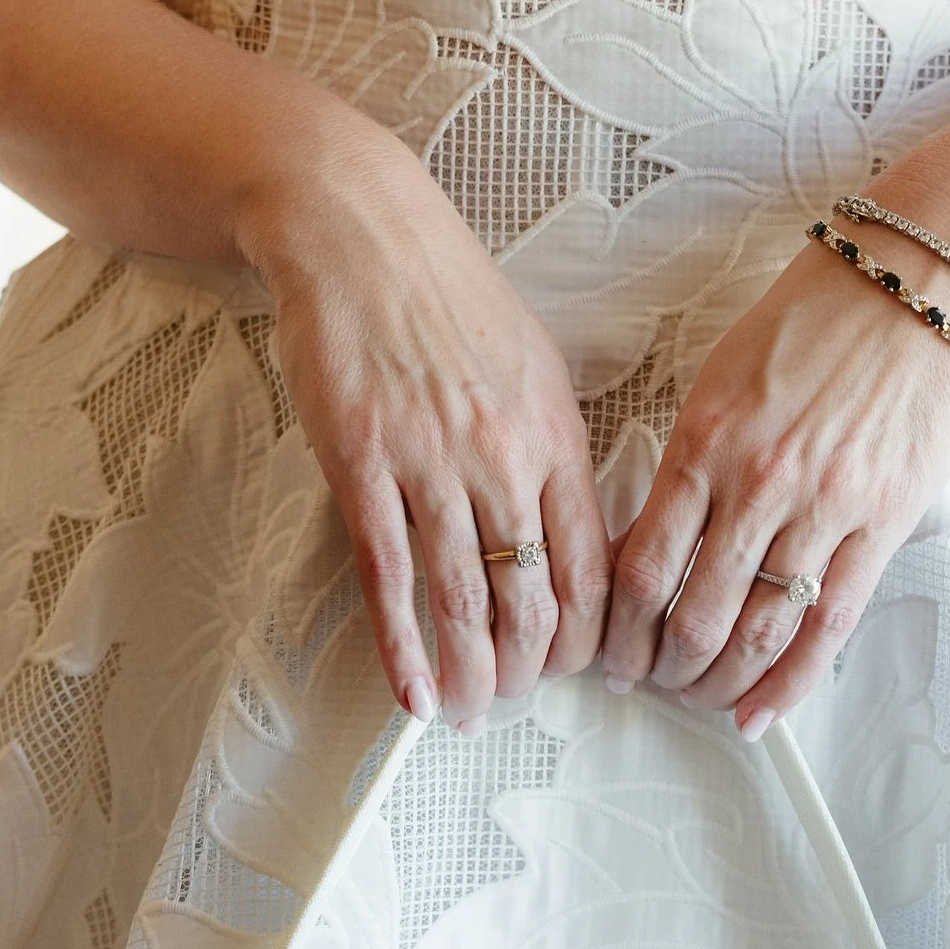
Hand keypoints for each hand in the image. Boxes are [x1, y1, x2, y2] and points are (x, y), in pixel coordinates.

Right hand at [240, 111, 611, 732]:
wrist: (359, 233)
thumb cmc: (447, 297)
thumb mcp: (535, 366)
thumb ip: (555, 451)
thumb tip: (570, 529)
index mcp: (556, 438)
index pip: (591, 569)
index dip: (588, 637)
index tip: (577, 670)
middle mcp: (503, 458)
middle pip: (532, 597)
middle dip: (529, 670)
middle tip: (515, 703)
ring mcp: (431, 464)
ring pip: (463, 600)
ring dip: (470, 673)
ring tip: (469, 715)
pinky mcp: (362, 466)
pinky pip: (389, 576)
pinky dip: (401, 645)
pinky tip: (411, 689)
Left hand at [600, 226, 949, 735]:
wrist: (924, 278)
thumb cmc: (819, 316)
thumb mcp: (722, 377)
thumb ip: (687, 461)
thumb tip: (652, 543)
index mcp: (704, 442)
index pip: (642, 567)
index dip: (618, 631)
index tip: (610, 655)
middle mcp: (758, 483)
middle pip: (693, 616)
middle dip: (664, 669)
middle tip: (653, 686)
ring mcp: (824, 509)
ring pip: (757, 633)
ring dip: (719, 684)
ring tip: (703, 700)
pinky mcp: (884, 525)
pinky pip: (828, 627)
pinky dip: (790, 683)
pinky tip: (762, 716)